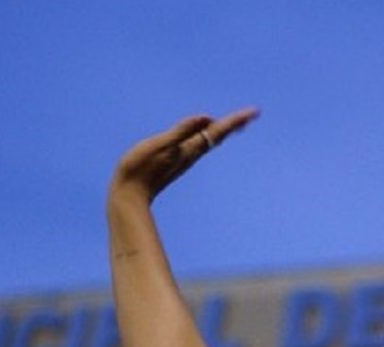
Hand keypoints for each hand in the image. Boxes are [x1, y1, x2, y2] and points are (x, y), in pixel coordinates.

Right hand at [110, 108, 259, 204]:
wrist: (129, 196)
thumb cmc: (140, 169)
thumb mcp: (161, 145)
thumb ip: (182, 131)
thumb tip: (207, 118)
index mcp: (191, 148)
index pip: (218, 130)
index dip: (236, 120)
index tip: (255, 112)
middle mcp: (191, 154)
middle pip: (218, 136)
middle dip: (235, 125)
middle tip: (252, 115)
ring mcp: (183, 159)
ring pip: (209, 141)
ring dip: (223, 131)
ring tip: (236, 124)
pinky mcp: (174, 161)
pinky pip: (197, 145)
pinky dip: (207, 136)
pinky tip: (205, 135)